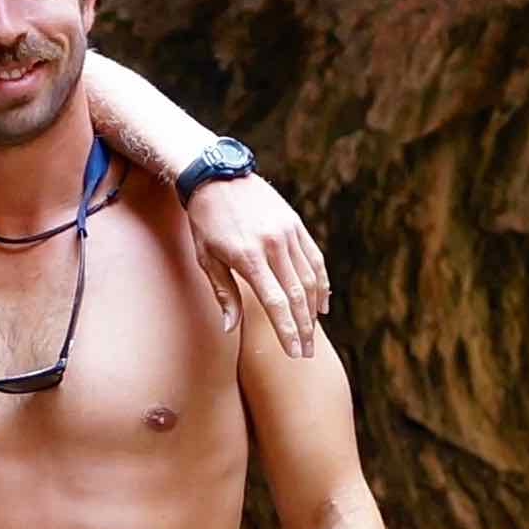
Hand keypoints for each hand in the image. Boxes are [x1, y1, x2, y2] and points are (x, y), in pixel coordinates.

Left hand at [180, 169, 327, 355]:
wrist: (217, 175)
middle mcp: (273, 245)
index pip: (276, 303)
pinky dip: (321, 282)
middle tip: (306, 352)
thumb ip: (224, 293)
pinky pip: (315, 258)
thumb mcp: (206, 258)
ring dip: (314, 309)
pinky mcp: (296, 224)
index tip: (295, 353)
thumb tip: (230, 328)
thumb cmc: (206, 221)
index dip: (288, 331)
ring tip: (312, 333)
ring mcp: (288, 232)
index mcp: (248, 257)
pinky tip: (322, 302)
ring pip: (310, 278)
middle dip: (304, 328)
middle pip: (297, 295)